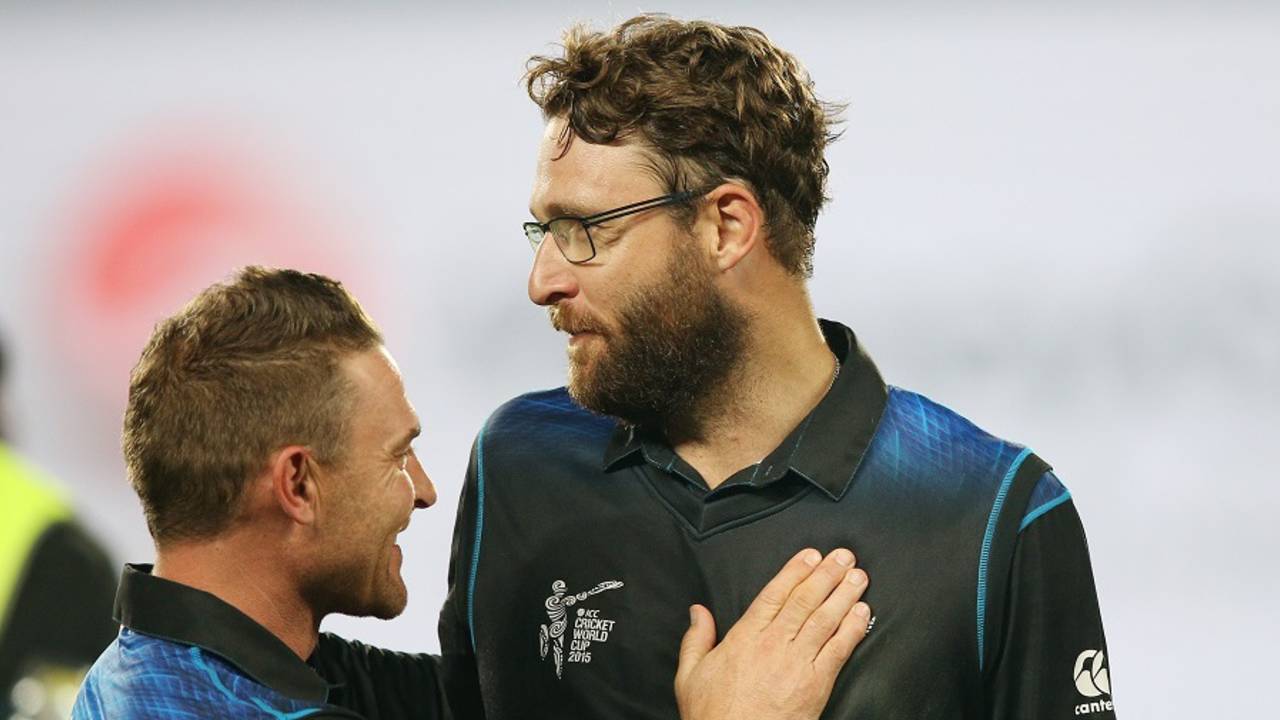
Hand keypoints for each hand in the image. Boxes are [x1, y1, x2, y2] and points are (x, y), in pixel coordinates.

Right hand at [674, 548, 871, 719]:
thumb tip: (697, 611)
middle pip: (804, 600)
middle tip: (843, 556)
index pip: (774, 595)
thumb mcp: (690, 675)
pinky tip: (861, 613)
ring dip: (843, 595)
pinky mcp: (817, 684)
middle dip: (826, 575)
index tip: (810, 555)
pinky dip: (852, 629)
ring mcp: (797, 663)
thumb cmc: (713, 715)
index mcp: (745, 638)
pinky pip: (838, 649)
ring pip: (824, 619)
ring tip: (858, 576)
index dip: (794, 572)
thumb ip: (696, 639)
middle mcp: (773, 644)